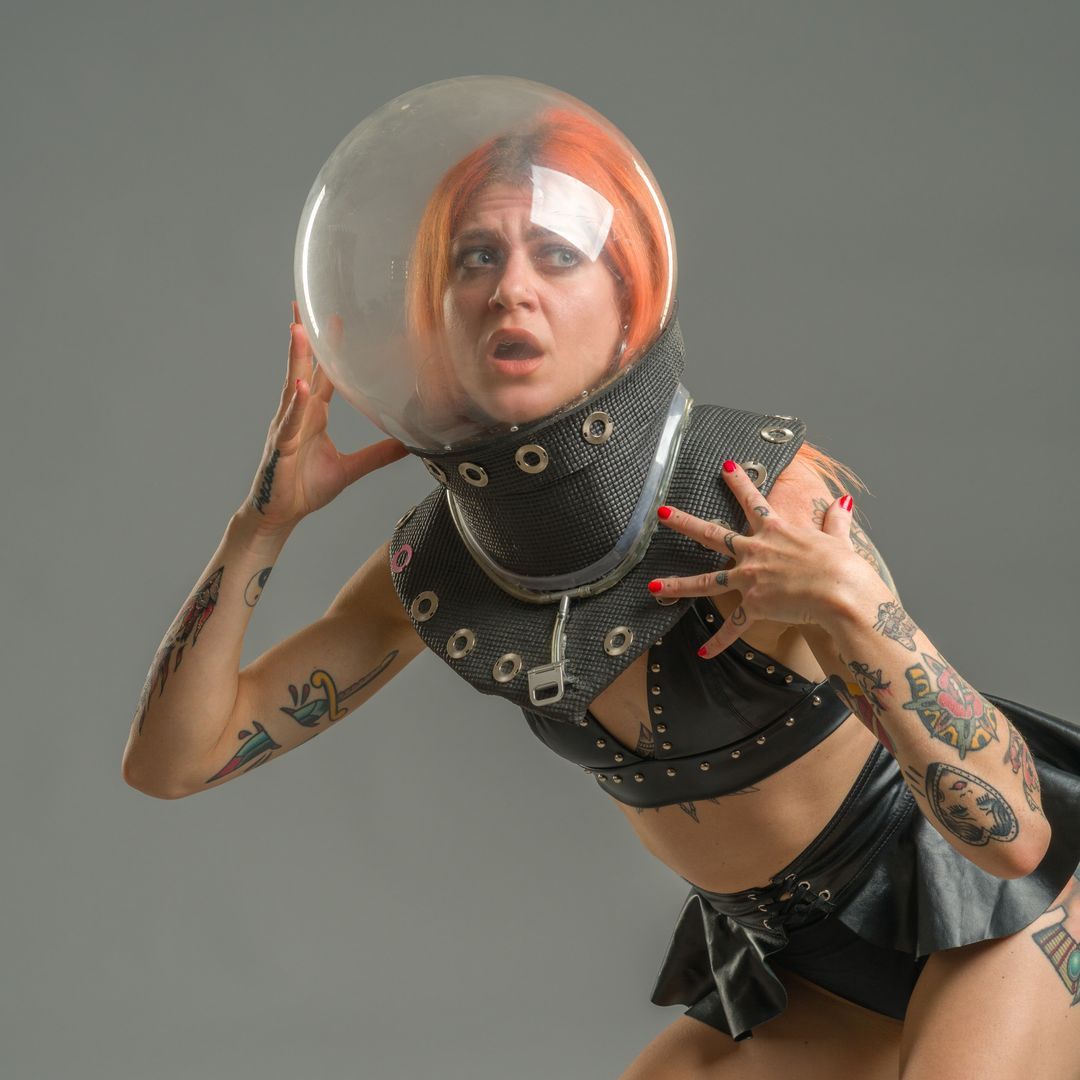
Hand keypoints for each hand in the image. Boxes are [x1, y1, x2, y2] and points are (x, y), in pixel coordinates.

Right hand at [242, 302, 408, 532]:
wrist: (281, 514)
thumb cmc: (307, 488)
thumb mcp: (352, 468)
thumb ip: (379, 454)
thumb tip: (410, 444)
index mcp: (314, 414)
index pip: (326, 374)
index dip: (332, 348)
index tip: (340, 318)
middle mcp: (299, 413)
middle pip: (303, 367)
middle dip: (303, 336)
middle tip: (304, 304)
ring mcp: (287, 426)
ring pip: (292, 385)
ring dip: (295, 357)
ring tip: (298, 328)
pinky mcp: (281, 444)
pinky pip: (290, 420)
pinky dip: (295, 403)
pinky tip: (300, 386)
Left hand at [650, 460, 879, 655]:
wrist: (839, 591)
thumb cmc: (843, 566)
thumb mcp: (838, 538)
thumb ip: (836, 520)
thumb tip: (844, 501)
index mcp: (776, 531)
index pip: (753, 500)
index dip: (739, 481)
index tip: (725, 466)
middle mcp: (755, 551)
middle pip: (712, 534)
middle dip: (684, 522)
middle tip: (661, 512)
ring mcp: (750, 578)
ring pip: (706, 581)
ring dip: (677, 584)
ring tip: (653, 585)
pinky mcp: (754, 605)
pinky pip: (733, 626)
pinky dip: (719, 641)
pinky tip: (704, 652)